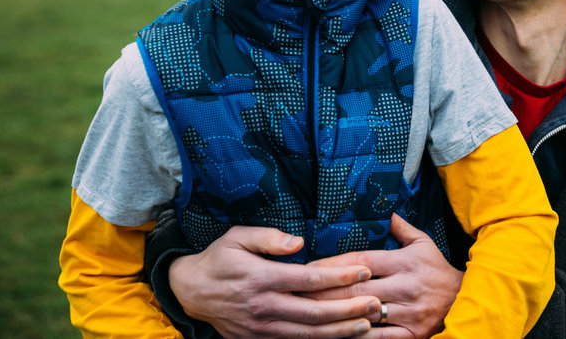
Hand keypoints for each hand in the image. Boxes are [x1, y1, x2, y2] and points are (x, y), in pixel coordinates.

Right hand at [169, 225, 380, 338]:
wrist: (190, 292)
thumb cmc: (219, 258)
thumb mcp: (237, 237)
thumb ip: (269, 237)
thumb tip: (299, 241)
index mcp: (262, 278)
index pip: (309, 279)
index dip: (339, 277)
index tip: (364, 271)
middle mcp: (264, 306)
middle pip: (314, 312)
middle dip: (348, 309)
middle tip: (376, 302)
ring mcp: (261, 328)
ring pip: (308, 334)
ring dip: (340, 331)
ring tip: (367, 324)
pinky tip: (340, 337)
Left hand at [308, 214, 463, 338]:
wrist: (465, 299)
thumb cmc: (438, 269)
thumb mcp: (423, 243)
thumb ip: (401, 228)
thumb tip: (384, 210)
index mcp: (405, 261)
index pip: (363, 261)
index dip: (334, 265)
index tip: (309, 268)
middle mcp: (405, 285)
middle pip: (358, 289)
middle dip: (326, 292)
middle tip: (299, 292)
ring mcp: (409, 311)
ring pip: (367, 314)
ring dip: (338, 315)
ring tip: (312, 315)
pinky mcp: (413, 333)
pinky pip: (382, 337)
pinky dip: (361, 336)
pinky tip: (340, 333)